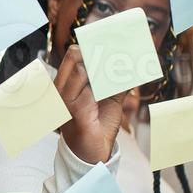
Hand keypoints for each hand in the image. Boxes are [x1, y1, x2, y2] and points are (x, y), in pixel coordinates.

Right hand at [55, 45, 125, 164]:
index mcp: (65, 84)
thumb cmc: (97, 126)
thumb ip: (116, 80)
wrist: (92, 156)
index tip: (114, 36)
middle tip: (121, 50)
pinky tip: (120, 84)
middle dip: (98, 51)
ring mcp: (65, 101)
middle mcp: (60, 90)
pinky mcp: (75, 113)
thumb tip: (132, 61)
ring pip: (82, 69)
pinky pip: (92, 90)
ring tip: (124, 68)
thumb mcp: (109, 99)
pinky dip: (109, 86)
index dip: (93, 43)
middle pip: (75, 55)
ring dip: (105, 69)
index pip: (73, 53)